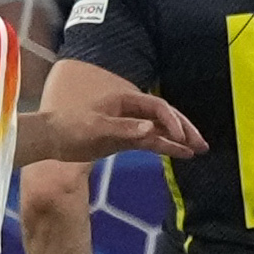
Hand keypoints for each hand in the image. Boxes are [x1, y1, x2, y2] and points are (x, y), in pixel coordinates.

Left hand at [26, 91, 207, 163]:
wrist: (51, 138)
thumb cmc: (71, 127)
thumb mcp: (98, 129)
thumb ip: (125, 130)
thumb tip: (151, 130)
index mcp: (125, 99)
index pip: (158, 108)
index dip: (173, 122)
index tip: (182, 138)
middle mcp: (131, 109)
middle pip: (165, 117)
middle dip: (184, 129)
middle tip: (202, 144)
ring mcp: (129, 124)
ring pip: (160, 130)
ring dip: (178, 139)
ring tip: (198, 150)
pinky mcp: (125, 137)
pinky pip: (150, 141)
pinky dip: (165, 147)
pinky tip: (179, 153)